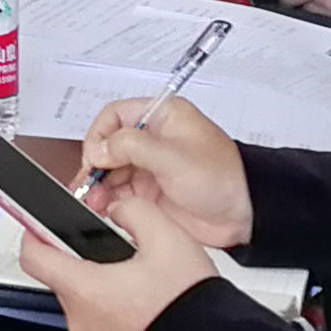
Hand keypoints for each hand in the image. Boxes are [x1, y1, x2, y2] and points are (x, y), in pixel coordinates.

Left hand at [12, 188, 217, 330]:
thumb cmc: (188, 304)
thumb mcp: (166, 237)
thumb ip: (134, 212)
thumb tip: (119, 211)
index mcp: (84, 289)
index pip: (33, 257)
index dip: (33, 235)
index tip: (39, 226)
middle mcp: (81, 322)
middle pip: (65, 281)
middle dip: (86, 264)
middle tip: (120, 255)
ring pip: (87, 307)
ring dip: (104, 292)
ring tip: (142, 284)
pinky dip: (117, 318)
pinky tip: (147, 310)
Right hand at [80, 94, 255, 253]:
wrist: (243, 215)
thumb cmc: (223, 178)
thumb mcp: (173, 156)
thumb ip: (131, 146)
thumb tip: (99, 148)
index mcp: (162, 117)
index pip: (115, 116)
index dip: (100, 135)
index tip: (95, 157)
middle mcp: (153, 140)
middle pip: (108, 145)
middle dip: (95, 165)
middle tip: (87, 184)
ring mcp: (150, 167)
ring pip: (109, 171)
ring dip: (97, 185)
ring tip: (92, 201)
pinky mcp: (150, 193)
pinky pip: (118, 193)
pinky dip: (107, 200)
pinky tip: (104, 208)